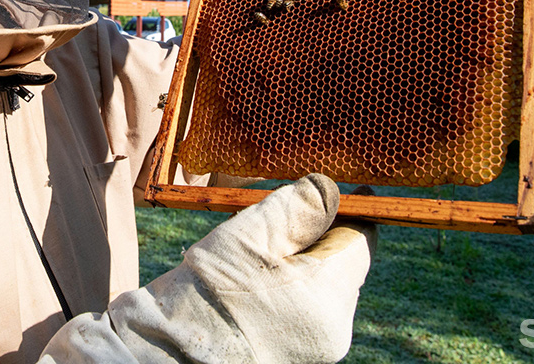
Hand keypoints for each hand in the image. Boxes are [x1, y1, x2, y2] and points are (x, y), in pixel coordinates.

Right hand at [183, 174, 376, 362]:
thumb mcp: (251, 235)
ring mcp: (317, 346)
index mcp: (330, 299)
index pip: (362, 241)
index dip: (349, 208)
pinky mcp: (296, 352)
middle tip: (276, 217)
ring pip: (321, 283)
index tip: (336, 187)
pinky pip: (305, 304)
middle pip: (341, 262)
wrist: (170, 349)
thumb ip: (298, 206)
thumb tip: (329, 188)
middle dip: (316, 233)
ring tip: (255, 250)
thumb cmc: (207, 292)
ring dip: (299, 258)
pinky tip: (253, 276)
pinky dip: (287, 283)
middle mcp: (334, 328)